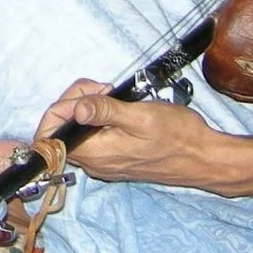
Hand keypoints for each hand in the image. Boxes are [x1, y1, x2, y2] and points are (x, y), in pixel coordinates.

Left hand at [36, 78, 210, 184]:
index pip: (50, 134)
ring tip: (115, 96)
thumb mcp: (140, 116)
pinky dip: (101, 118)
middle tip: (105, 90)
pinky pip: (94, 136)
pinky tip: (120, 108)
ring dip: (90, 107)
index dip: (61, 106)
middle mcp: (94, 163)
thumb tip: (75, 110)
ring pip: (78, 131)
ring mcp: (104, 162)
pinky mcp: (115, 159)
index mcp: (94, 154)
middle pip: (62, 129)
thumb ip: (105, 111)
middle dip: (77, 101)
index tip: (87, 93)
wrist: (203, 158)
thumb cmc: (177, 136)